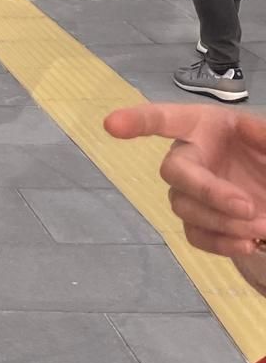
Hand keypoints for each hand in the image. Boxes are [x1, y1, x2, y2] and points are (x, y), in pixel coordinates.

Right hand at [105, 104, 265, 272]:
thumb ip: (262, 133)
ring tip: (262, 225)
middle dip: (207, 191)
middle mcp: (190, 156)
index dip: (136, 121)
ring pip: (184, 207)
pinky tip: (248, 243)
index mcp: (204, 126)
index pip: (164, 119)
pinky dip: (221, 243)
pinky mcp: (199, 222)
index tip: (111, 126)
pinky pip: (195, 235)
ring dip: (222, 220)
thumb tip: (248, 129)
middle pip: (173, 172)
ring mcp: (190, 192)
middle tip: (247, 207)